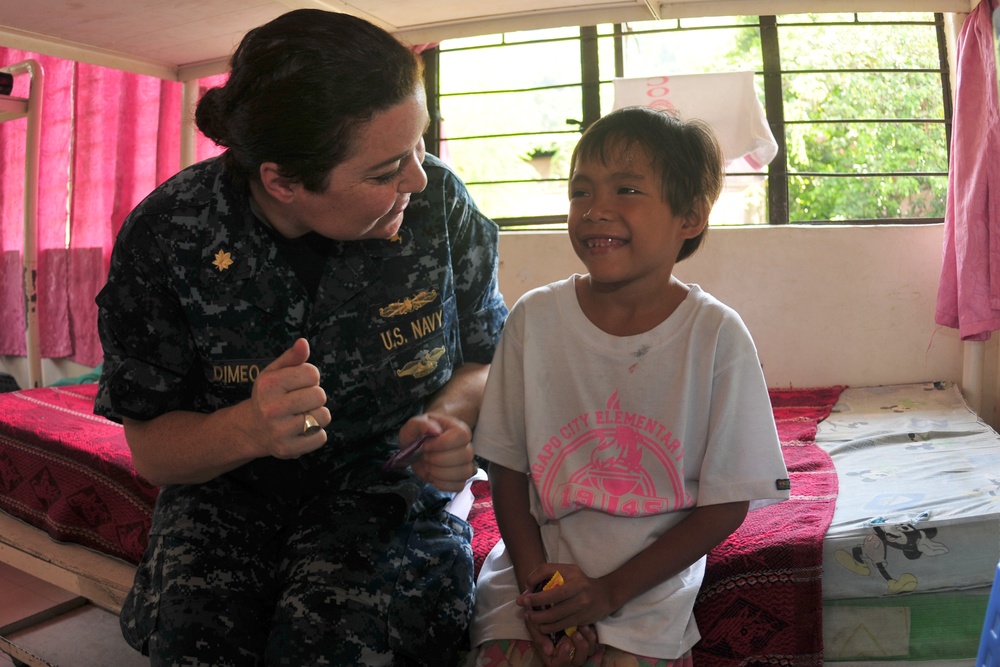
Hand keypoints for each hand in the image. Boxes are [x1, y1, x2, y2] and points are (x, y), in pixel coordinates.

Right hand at [246, 338, 330, 458]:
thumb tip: (303, 342)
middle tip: (299, 401)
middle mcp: (272, 408)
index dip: (310, 378)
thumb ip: (292, 357)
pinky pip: (321, 437)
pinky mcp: (288, 449)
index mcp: (269, 385)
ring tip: (301, 415)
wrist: (251, 429)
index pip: (312, 373)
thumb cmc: (269, 396)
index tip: (298, 384)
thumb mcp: (274, 372)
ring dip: (317, 415)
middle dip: (314, 396)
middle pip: (320, 395)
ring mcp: (280, 431)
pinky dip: (317, 434)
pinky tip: (301, 430)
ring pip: (323, 416)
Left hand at [402, 413, 475, 491]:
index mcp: (457, 428)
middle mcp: (466, 446)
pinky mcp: (460, 479)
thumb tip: (436, 430)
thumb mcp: (414, 425)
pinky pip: (458, 485)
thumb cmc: (418, 434)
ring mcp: (465, 463)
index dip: (442, 443)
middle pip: (464, 456)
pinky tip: (434, 476)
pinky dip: (442, 484)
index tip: (426, 446)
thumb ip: (422, 424)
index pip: (461, 435)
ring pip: (464, 473)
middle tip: (426, 456)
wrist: (418, 448)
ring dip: (440, 473)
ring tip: (429, 467)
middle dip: (438, 460)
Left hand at [518, 564, 612, 659]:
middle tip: (523, 605)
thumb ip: (548, 575)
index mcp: (571, 572)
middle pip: (552, 595)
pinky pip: (561, 625)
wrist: (605, 595)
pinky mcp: (582, 618)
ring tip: (530, 618)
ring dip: (538, 618)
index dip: (533, 578)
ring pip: (555, 614)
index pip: (547, 570)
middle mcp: (578, 587)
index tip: (526, 588)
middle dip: (535, 601)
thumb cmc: (580, 582)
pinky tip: (541, 627)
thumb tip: (527, 587)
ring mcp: (581, 604)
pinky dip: (548, 627)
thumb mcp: (568, 571)